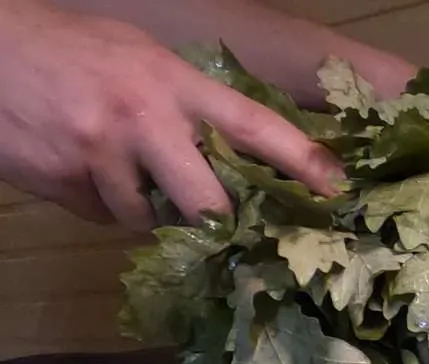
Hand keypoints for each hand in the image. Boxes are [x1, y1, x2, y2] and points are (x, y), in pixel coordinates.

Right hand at [0, 0, 341, 228]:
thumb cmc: (73, 51)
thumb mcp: (141, 58)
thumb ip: (188, 105)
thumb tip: (238, 161)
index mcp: (172, 80)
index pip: (253, 125)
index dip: (301, 160)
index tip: (338, 189)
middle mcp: (143, 118)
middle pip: (208, 203)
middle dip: (215, 222)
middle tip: (217, 222)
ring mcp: (101, 153)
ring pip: (150, 219)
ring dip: (145, 209)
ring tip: (118, 167)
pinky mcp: (66, 183)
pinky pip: (105, 217)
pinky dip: (103, 203)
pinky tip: (82, 168)